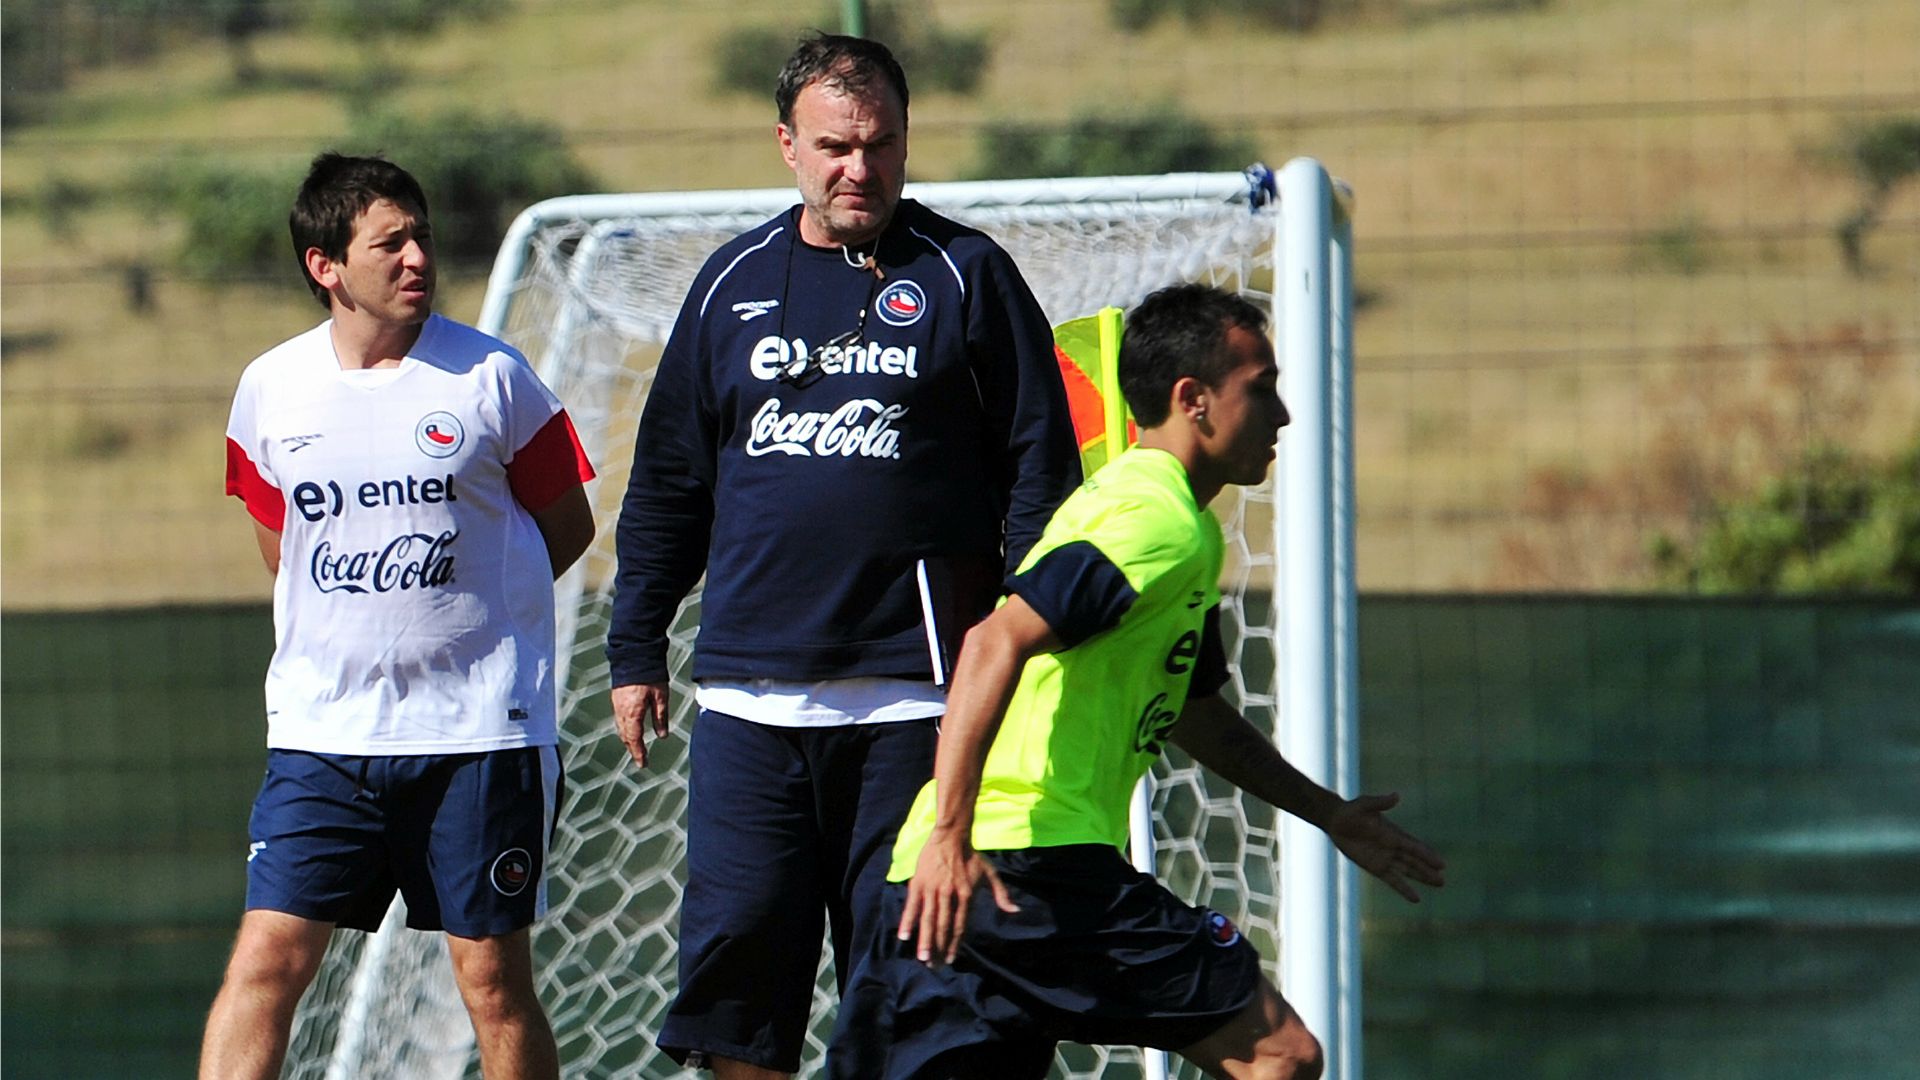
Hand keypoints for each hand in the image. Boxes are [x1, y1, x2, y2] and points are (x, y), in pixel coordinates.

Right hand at [610, 682, 671, 767]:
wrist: (634, 655)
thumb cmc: (650, 675)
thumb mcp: (661, 697)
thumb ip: (661, 717)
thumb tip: (662, 736)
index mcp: (633, 713)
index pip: (634, 739)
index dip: (638, 753)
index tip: (643, 764)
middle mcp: (622, 711)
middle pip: (626, 736)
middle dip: (633, 748)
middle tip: (640, 759)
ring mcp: (617, 704)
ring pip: (621, 728)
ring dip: (628, 739)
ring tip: (636, 747)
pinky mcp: (616, 698)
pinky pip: (619, 719)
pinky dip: (625, 728)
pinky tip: (631, 729)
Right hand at [897, 831, 1017, 965]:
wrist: (951, 835)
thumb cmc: (971, 856)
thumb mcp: (990, 873)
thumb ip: (1001, 894)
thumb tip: (1015, 911)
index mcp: (966, 894)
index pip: (960, 925)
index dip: (954, 943)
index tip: (951, 959)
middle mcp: (950, 894)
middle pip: (943, 927)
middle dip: (939, 948)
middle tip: (934, 966)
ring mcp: (933, 888)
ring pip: (928, 919)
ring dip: (925, 940)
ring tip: (923, 958)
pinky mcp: (919, 882)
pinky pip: (912, 905)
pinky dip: (907, 921)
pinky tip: (903, 936)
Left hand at [1325, 792, 1446, 902]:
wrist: (1336, 821)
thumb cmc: (1351, 811)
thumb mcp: (1365, 804)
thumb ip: (1380, 803)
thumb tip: (1396, 796)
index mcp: (1393, 833)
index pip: (1414, 846)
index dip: (1427, 855)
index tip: (1441, 864)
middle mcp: (1393, 847)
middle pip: (1414, 861)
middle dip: (1428, 870)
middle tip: (1443, 879)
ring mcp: (1386, 859)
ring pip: (1408, 871)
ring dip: (1422, 878)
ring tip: (1439, 883)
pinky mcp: (1376, 868)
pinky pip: (1393, 880)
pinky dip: (1404, 889)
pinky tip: (1416, 899)